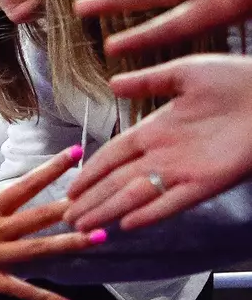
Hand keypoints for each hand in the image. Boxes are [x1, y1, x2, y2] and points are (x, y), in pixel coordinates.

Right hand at [0, 142, 94, 299]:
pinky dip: (45, 299)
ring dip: (70, 245)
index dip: (53, 168)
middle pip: (42, 215)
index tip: (77, 154)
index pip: (27, 184)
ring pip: (39, 250)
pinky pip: (20, 289)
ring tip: (100, 239)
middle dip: (74, 206)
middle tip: (104, 197)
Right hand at [66, 54, 251, 230]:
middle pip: (118, 181)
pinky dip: (150, 212)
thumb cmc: (238, 78)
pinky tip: (128, 224)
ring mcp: (185, 169)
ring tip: (84, 227)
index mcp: (157, 128)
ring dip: (110, 211)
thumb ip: (148, 80)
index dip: (90, 172)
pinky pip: (174, 201)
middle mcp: (166, 153)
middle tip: (66, 216)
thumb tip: (112, 84)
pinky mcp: (208, 182)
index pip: (114, 154)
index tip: (70, 188)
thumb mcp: (186, 73)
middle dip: (91, 200)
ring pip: (137, 194)